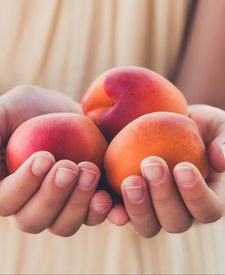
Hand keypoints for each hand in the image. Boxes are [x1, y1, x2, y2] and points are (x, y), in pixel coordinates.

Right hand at [0, 85, 111, 235]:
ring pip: (64, 225)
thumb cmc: (33, 110)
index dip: (23, 185)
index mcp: (7, 187)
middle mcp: (31, 203)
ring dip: (78, 204)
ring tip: (91, 171)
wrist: (70, 113)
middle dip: (53, 196)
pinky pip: (94, 218)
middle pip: (34, 220)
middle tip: (69, 167)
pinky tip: (112, 201)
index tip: (44, 157)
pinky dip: (105, 214)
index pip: (5, 201)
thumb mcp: (7, 110)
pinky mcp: (87, 201)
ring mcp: (61, 206)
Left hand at [107, 105, 224, 237]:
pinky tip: (103, 198)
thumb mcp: (217, 125)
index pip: (208, 209)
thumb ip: (224, 141)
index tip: (183, 167)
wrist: (163, 120)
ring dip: (138, 207)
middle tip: (151, 164)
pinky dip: (113, 210)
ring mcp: (153, 209)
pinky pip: (121, 214)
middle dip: (163, 197)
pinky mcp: (129, 202)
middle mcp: (180, 210)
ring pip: (147, 225)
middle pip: (175, 222)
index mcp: (206, 196)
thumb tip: (221, 161)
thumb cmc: (194, 124)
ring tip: (130, 180)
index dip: (196, 195)